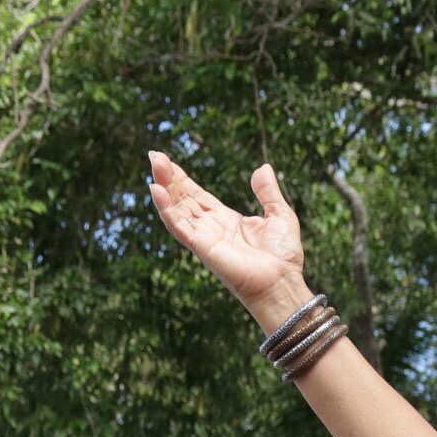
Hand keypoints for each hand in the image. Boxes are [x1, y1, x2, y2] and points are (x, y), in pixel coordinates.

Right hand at [146, 152, 306, 313]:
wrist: (282, 281)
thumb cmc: (283, 255)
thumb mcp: (280, 214)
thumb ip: (268, 192)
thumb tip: (263, 167)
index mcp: (226, 219)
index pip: (197, 195)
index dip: (182, 178)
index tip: (166, 160)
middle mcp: (211, 227)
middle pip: (183, 198)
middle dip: (168, 177)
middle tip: (153, 155)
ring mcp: (204, 237)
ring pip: (177, 208)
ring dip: (164, 186)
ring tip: (154, 163)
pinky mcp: (202, 246)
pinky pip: (179, 225)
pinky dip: (166, 209)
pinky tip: (156, 190)